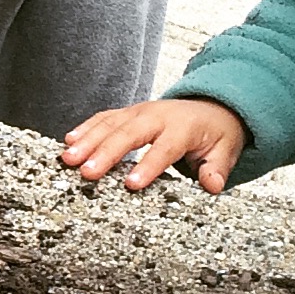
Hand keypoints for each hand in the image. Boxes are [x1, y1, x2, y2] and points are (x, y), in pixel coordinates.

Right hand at [61, 98, 246, 194]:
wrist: (211, 107)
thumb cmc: (215, 135)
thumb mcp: (225, 152)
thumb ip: (217, 169)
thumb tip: (212, 186)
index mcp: (183, 128)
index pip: (164, 148)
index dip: (148, 166)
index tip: (131, 185)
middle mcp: (157, 116)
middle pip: (128, 134)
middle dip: (106, 153)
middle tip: (87, 172)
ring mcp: (138, 111)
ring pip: (110, 124)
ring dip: (87, 140)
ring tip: (68, 159)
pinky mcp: (127, 113)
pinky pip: (103, 118)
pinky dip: (85, 128)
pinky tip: (69, 141)